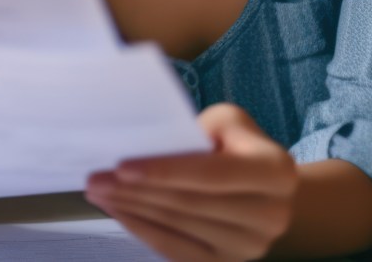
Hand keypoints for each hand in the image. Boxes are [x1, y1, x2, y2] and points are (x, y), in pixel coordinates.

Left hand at [85, 104, 297, 260]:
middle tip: (95, 178)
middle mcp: (271, 215)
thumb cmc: (237, 144)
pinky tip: (117, 211)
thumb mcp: (227, 122)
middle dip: (137, 191)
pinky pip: (176, 251)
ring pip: (178, 228)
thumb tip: (144, 144)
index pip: (212, 174)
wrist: (264, 188)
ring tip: (98, 191)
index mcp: (276, 172)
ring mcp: (251, 247)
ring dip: (132, 209)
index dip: (165, 172)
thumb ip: (195, 130)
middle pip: (190, 204)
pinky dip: (142, 229)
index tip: (122, 166)